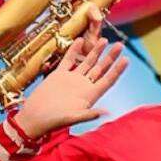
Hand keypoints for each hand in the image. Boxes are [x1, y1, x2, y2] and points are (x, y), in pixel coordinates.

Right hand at [12, 32, 126, 137]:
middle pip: (101, 69)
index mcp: (90, 95)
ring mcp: (72, 79)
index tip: (126, 59)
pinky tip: (81, 40)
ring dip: (96, 51)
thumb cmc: (54, 121)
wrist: (34, 117)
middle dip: (110, 57)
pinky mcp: (59, 75)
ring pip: (87, 62)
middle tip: (120, 45)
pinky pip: (68, 60)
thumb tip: (108, 112)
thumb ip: (90, 113)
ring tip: (104, 39)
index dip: (117, 70)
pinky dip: (74, 50)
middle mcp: (83, 86)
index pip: (108, 80)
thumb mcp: (74, 117)